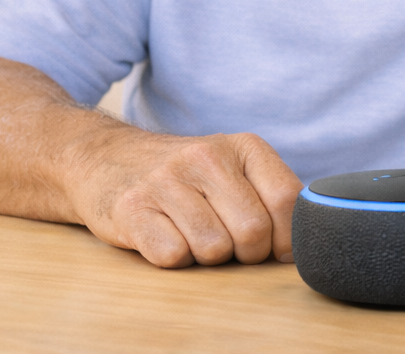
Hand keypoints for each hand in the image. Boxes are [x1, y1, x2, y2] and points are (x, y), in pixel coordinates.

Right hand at [66, 127, 301, 267]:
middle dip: (245, 253)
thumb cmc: (185, 177)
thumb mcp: (234, 169)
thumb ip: (270, 198)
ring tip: (192, 234)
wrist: (106, 158)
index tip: (273, 248)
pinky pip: (174, 256)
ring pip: (215, 249)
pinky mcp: (132, 208)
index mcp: (243, 146)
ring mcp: (167, 181)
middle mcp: (207, 156)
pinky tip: (164, 236)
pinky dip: (174, 259)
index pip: (288, 199)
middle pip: (254, 232)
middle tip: (226, 242)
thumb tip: (298, 251)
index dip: (286, 238)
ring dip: (206, 257)